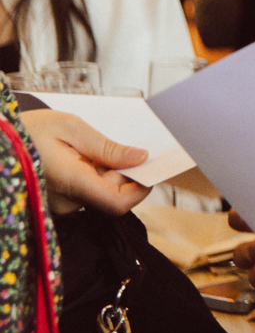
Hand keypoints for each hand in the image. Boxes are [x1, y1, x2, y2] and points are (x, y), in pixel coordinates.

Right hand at [20, 109, 150, 215]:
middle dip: (123, 173)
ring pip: (99, 193)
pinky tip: (79, 157)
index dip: (140, 189)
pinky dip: (91, 175)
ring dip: (105, 172)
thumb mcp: (69, 127)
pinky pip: (84, 192)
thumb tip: (140, 158)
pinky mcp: (55, 203)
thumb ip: (107, 147)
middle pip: (112, 195)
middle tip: (116, 146)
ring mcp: (59, 205)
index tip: (150, 169)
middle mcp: (65, 202)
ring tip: (87, 148)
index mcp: (71, 183)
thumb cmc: (26, 130)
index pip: (118, 203)